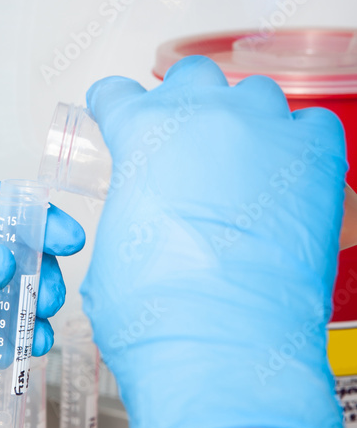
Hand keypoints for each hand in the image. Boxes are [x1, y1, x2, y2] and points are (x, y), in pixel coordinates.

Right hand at [81, 56, 355, 427]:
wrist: (224, 350)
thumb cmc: (161, 315)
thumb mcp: (111, 253)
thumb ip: (128, 209)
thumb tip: (146, 214)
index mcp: (143, 134)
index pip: (117, 94)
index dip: (113, 106)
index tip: (117, 111)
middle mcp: (204, 117)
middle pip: (191, 77)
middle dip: (184, 103)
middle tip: (186, 141)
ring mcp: (265, 132)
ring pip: (254, 94)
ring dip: (243, 121)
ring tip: (244, 163)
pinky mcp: (316, 160)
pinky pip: (313, 126)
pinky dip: (301, 144)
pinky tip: (289, 176)